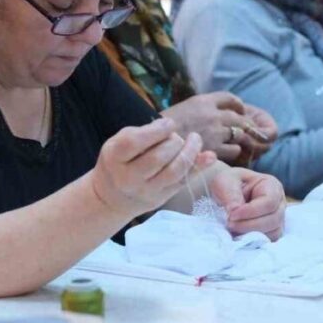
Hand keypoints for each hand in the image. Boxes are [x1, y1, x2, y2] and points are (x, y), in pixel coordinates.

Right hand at [91, 118, 215, 217]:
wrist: (112, 198)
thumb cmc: (119, 161)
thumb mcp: (119, 142)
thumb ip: (142, 133)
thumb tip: (171, 127)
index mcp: (114, 158)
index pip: (135, 142)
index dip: (157, 130)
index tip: (169, 123)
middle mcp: (128, 177)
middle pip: (158, 157)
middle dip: (174, 142)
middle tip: (177, 136)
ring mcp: (146, 190)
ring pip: (174, 171)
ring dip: (190, 152)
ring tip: (195, 139)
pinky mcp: (162, 198)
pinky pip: (183, 181)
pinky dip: (199, 167)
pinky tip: (210, 156)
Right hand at [161, 92, 268, 163]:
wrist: (152, 145)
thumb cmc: (163, 128)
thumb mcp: (182, 110)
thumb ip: (200, 110)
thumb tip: (214, 113)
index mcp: (202, 101)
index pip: (229, 98)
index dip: (238, 105)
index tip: (240, 110)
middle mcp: (211, 114)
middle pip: (239, 116)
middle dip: (244, 123)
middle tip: (245, 130)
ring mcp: (214, 132)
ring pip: (239, 133)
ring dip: (239, 138)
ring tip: (236, 143)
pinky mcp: (214, 149)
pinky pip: (234, 149)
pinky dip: (234, 151)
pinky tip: (227, 153)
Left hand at [207, 167, 284, 239]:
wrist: (224, 192)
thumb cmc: (227, 183)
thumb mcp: (225, 182)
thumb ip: (231, 195)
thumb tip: (235, 210)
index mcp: (272, 186)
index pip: (269, 202)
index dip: (251, 211)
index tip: (231, 214)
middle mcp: (279, 204)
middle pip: (274, 219)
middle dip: (250, 225)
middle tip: (229, 223)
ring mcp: (277, 219)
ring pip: (273, 233)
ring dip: (251, 234)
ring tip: (232, 228)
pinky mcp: (270, 232)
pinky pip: (267, 241)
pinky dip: (253, 241)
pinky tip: (238, 235)